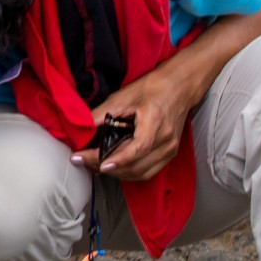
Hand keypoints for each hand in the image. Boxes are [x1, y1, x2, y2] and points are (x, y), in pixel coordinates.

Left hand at [76, 70, 192, 180]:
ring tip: (94, 164)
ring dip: (116, 173)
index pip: (137, 149)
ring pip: (140, 173)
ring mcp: (170, 148)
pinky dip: (129, 172)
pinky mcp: (170, 153)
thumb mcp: (123, 97)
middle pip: (136, 165)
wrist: (179, 87)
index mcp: (155, 121)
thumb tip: (82, 127)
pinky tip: (114, 167)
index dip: (116, 160)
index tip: (94, 162)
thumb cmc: (154, 88)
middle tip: (84, 160)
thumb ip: (101, 114)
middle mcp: (166, 139)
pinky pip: (148, 171)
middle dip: (107, 166)